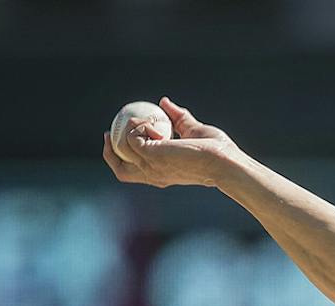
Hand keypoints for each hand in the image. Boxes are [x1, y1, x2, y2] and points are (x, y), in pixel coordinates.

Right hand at [101, 97, 241, 189]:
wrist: (225, 160)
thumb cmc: (217, 151)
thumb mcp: (193, 130)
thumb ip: (178, 118)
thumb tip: (164, 101)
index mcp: (161, 174)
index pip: (134, 172)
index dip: (121, 157)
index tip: (117, 136)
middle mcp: (154, 175)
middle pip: (120, 170)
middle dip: (109, 152)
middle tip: (110, 131)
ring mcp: (151, 167)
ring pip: (123, 148)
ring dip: (130, 128)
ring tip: (149, 121)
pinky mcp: (152, 155)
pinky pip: (132, 137)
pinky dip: (138, 125)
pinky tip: (153, 123)